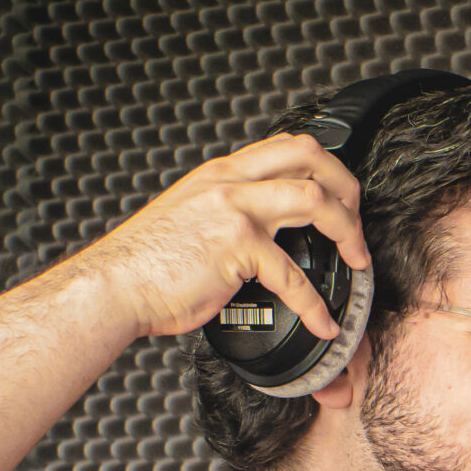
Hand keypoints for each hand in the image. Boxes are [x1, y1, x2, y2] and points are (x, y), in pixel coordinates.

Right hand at [63, 132, 368, 344]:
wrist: (113, 286)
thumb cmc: (148, 265)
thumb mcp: (192, 220)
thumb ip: (228, 215)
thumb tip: (264, 237)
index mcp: (222, 173)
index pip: (289, 148)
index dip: (327, 172)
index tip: (342, 205)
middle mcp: (230, 181)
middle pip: (312, 156)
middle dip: (348, 190)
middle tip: (356, 229)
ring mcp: (234, 209)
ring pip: (315, 201)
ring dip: (349, 234)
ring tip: (357, 265)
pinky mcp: (235, 245)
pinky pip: (293, 275)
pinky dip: (316, 304)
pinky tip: (324, 323)